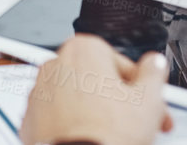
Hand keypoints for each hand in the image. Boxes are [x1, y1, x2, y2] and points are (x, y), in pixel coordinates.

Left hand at [20, 36, 171, 144]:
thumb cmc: (109, 133)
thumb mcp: (149, 100)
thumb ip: (154, 74)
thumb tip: (155, 64)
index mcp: (84, 50)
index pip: (123, 65)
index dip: (144, 91)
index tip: (153, 107)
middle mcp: (56, 64)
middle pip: (99, 81)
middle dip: (121, 102)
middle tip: (139, 124)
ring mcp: (40, 91)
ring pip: (79, 99)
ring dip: (99, 114)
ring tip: (115, 136)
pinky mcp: (31, 117)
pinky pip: (60, 118)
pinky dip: (75, 127)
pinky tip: (94, 140)